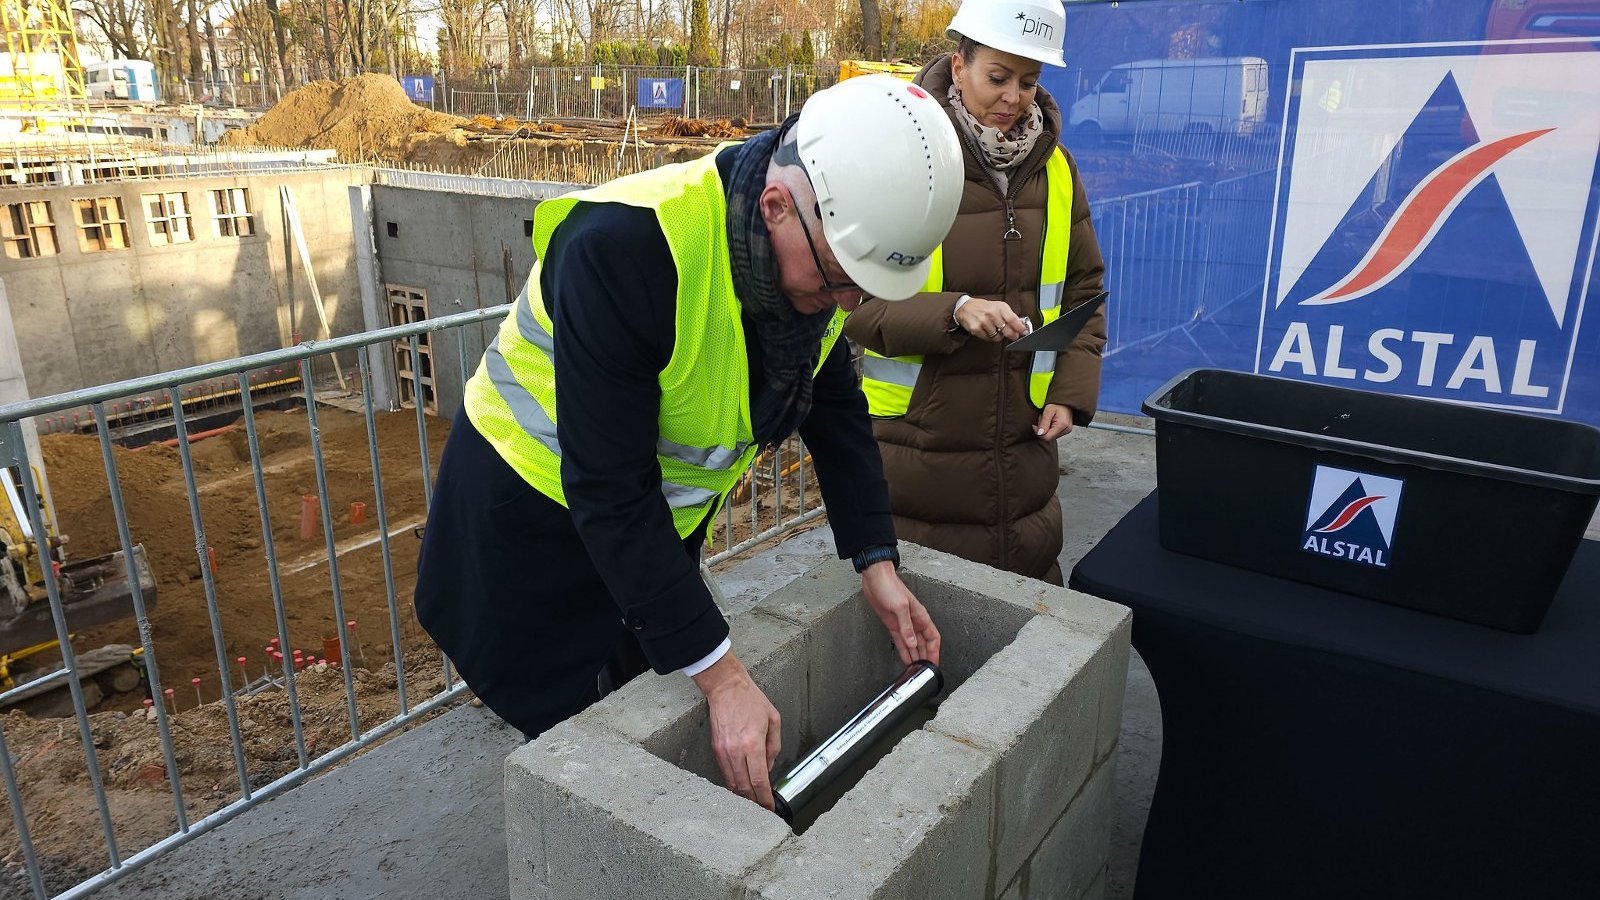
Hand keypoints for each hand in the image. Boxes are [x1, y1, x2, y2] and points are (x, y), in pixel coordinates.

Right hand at [691, 651, 781, 809]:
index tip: (770, 808)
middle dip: (754, 802)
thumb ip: (773, 747)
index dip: (764, 799)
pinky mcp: (715, 749)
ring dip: (743, 795)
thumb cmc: (751, 700)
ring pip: (732, 783)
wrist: (726, 688)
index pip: (759, 781)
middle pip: (744, 788)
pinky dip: (733, 783)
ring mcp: (723, 751)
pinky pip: (725, 773)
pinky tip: (741, 786)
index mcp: (753, 744)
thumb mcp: (773, 720)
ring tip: (753, 801)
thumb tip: (768, 769)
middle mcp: (736, 751)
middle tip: (763, 809)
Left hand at [860, 561, 941, 665]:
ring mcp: (903, 624)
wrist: (875, 579)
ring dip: (915, 656)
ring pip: (913, 644)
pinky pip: (901, 641)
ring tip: (916, 668)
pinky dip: (904, 651)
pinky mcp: (892, 625)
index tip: (934, 663)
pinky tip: (905, 659)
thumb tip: (913, 643)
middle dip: (925, 656)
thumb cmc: (890, 586)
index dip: (934, 651)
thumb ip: (907, 626)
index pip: (933, 637)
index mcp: (920, 616)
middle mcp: (914, 621)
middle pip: (923, 643)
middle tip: (925, 670)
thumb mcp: (900, 606)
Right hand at [955, 297, 1027, 342]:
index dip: (1019, 327)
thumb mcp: (998, 306)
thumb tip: (1021, 326)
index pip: (1012, 319)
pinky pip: (988, 339)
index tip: (1024, 332)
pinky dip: (990, 337)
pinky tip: (987, 331)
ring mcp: (983, 322)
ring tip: (995, 330)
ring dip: (999, 336)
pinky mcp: (976, 329)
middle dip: (1012, 335)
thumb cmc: (984, 308)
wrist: (965, 307)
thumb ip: (1009, 316)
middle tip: (1014, 336)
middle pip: (1006, 330)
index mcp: (999, 306)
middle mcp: (991, 313)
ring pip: (998, 337)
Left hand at [1035, 403, 1074, 439]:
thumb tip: (1039, 433)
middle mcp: (1066, 429)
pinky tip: (1050, 421)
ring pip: (1051, 436)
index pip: (1047, 438)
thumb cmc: (1057, 403)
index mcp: (1062, 425)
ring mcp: (1067, 430)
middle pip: (1048, 437)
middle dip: (1042, 430)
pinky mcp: (1066, 430)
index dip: (1038, 433)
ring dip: (1046, 429)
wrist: (1065, 400)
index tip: (1035, 425)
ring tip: (1047, 419)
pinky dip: (1049, 429)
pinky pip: (1054, 434)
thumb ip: (1043, 423)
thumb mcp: (1048, 410)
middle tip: (1042, 419)